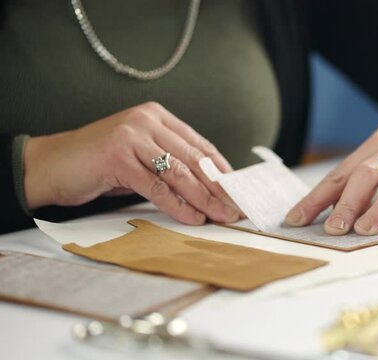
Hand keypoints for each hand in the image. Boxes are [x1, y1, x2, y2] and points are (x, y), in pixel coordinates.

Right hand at [24, 102, 240, 224]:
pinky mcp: (117, 158)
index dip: (221, 170)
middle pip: (194, 159)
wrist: (50, 166)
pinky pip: (156, 187)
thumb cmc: (98, 164)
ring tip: (220, 216)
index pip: (200, 145)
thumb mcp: (140, 156)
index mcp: (156, 116)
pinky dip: (178, 205)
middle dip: (218, 187)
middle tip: (235, 208)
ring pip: (179, 173)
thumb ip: (169, 162)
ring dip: (204, 199)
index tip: (237, 190)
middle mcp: (146, 120)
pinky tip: (193, 218)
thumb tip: (209, 185)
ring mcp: (131, 137)